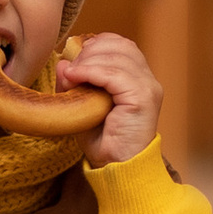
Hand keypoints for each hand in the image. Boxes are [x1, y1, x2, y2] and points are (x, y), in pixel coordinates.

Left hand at [59, 31, 163, 167]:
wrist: (118, 169)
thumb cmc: (103, 143)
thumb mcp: (82, 109)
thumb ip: (73, 86)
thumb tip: (63, 63)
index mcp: (138, 79)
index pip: (121, 44)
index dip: (97, 44)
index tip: (74, 57)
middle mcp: (147, 80)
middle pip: (121, 45)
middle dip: (90, 50)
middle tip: (70, 67)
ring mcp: (149, 88)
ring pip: (118, 56)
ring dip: (89, 60)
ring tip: (71, 73)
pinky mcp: (144, 98)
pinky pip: (116, 75)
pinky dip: (93, 71)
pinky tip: (76, 77)